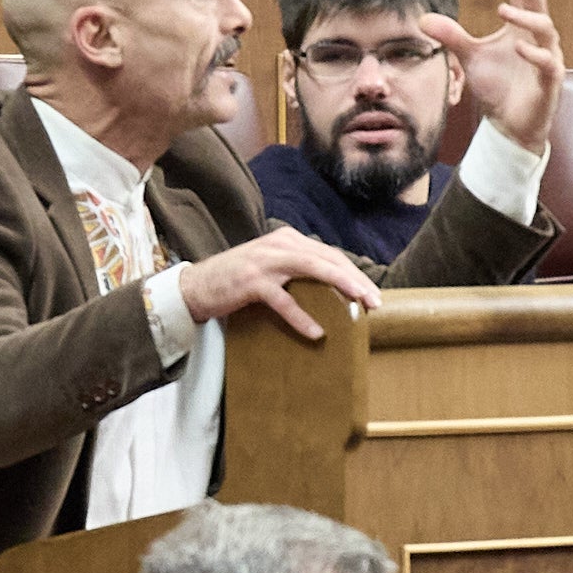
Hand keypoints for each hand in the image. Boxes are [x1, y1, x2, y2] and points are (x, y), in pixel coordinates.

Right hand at [167, 223, 381, 340]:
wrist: (197, 286)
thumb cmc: (237, 281)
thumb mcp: (271, 268)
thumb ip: (297, 271)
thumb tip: (331, 289)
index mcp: (287, 239)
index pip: (329, 254)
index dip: (353, 272)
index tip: (371, 292)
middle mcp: (280, 244)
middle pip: (328, 260)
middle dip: (356, 280)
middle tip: (376, 302)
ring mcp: (266, 261)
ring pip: (314, 270)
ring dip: (341, 287)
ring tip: (360, 307)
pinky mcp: (253, 282)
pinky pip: (284, 301)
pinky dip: (302, 317)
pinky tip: (317, 332)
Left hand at [445, 0, 561, 153]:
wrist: (510, 126)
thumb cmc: (497, 88)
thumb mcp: (469, 58)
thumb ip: (451, 36)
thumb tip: (423, 18)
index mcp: (520, 28)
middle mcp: (538, 38)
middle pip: (539, 1)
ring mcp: (547, 58)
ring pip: (546, 30)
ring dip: (526, 18)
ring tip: (503, 10)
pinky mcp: (550, 82)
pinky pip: (548, 63)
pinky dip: (534, 55)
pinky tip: (518, 49)